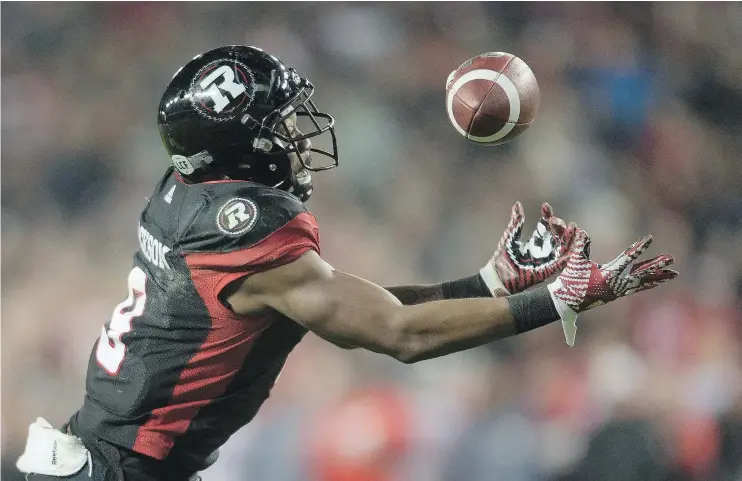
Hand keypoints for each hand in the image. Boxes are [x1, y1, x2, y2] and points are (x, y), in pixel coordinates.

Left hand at [480, 202, 575, 295]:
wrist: (498, 276)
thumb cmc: (503, 257)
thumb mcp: (510, 237)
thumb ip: (516, 222)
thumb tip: (518, 204)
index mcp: (535, 242)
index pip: (545, 226)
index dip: (547, 216)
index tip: (545, 206)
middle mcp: (542, 250)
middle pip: (556, 236)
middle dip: (558, 227)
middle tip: (555, 220)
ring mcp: (545, 261)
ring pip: (561, 248)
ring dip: (568, 239)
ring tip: (573, 228)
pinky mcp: (544, 272)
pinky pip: (557, 265)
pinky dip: (564, 258)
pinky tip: (571, 250)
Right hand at [548, 228, 677, 344]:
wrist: (567, 302)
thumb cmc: (570, 280)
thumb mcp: (574, 262)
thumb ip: (580, 246)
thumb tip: (580, 230)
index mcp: (607, 275)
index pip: (626, 259)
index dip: (638, 248)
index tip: (649, 239)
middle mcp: (616, 284)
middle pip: (641, 273)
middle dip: (656, 266)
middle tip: (671, 258)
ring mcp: (618, 291)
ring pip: (642, 283)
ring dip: (658, 277)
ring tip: (673, 273)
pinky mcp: (617, 294)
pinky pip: (636, 288)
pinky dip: (648, 284)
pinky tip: (657, 282)